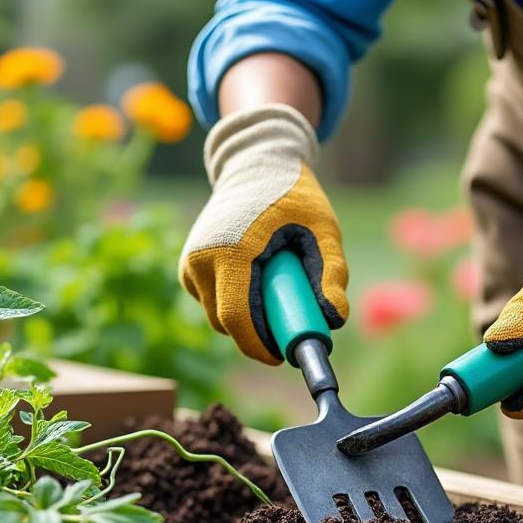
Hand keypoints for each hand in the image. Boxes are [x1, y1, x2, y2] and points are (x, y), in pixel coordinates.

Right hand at [180, 104, 347, 363]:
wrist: (256, 165)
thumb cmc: (294, 197)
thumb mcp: (324, 231)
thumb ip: (332, 274)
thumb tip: (333, 320)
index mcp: (233, 251)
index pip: (238, 318)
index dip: (260, 346)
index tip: (284, 357)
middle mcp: (202, 258)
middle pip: (227, 324)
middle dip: (258, 336)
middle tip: (291, 325)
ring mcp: (191, 262)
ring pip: (218, 316)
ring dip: (247, 318)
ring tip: (277, 290)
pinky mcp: (188, 266)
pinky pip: (212, 302)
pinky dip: (234, 304)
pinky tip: (256, 279)